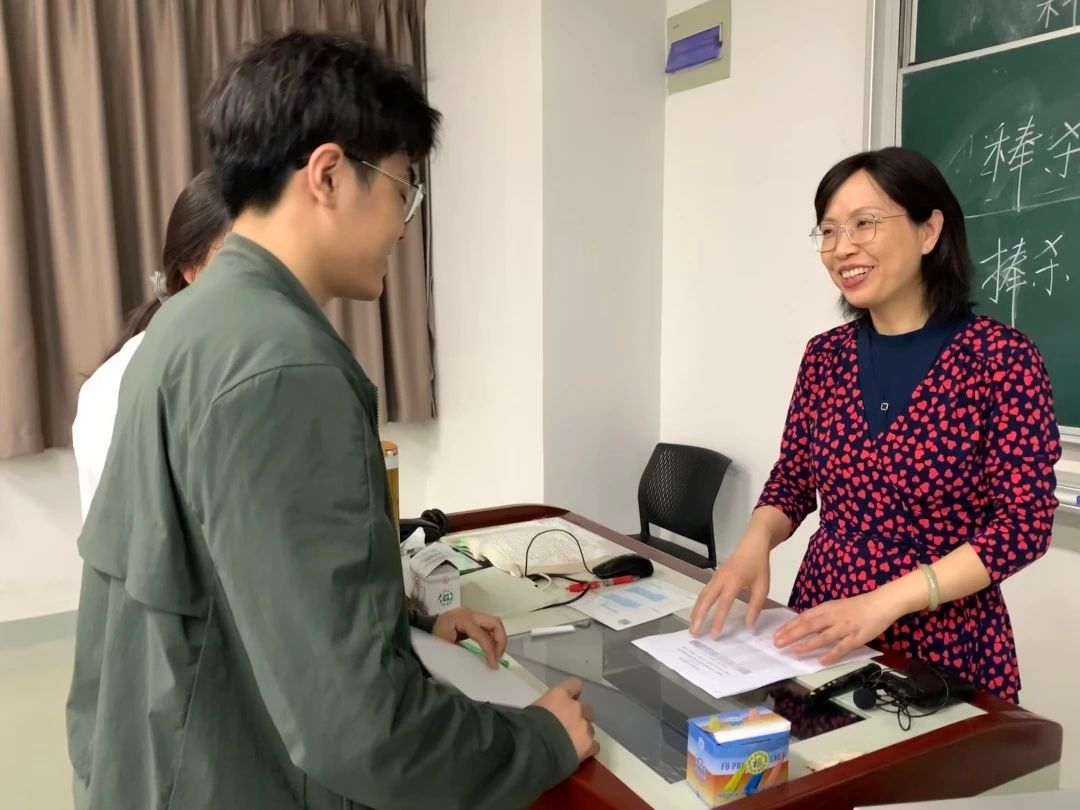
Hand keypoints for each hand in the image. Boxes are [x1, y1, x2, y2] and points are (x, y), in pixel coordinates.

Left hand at [431, 608, 507, 669]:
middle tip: (497, 659)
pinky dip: (494, 638)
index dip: (490, 651)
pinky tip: (491, 651)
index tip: (493, 666)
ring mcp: (473, 614)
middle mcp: (470, 613)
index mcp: (461, 619)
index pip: (482, 634)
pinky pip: (489, 627)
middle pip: (495, 622)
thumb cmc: (431, 639)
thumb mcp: (443, 648)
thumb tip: (478, 665)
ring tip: (495, 656)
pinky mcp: (474, 619)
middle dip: (500, 641)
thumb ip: (461, 654)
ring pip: (495, 624)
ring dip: (499, 640)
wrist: (423, 629)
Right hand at [532, 678, 597, 763]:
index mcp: (560, 695)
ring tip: (570, 743)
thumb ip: (547, 709)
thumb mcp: (534, 710)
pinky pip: (594, 745)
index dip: (573, 693)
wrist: (535, 750)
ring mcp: (585, 726)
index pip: (574, 684)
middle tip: (567, 726)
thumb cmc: (527, 727)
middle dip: (578, 716)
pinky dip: (587, 748)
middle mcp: (576, 707)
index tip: (568, 700)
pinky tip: (578, 753)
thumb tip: (547, 715)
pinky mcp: (589, 745)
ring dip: (582, 733)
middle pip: (585, 709)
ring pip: (589, 728)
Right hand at [689, 533, 770, 636]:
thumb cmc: (759, 567)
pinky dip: (699, 603)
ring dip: (696, 611)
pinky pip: (704, 591)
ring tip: (692, 626)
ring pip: (702, 595)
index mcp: (734, 582)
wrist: (752, 546)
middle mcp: (721, 579)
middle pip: (705, 600)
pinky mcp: (714, 577)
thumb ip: (755, 607)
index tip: (714, 634)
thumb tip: (749, 625)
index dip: (718, 620)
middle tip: (694, 632)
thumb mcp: (763, 587)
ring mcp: (715, 577)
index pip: (723, 604)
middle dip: (698, 617)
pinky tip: (697, 612)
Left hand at [773, 591, 897, 665]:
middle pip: (808, 627)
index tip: (776, 634)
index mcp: (826, 609)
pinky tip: (821, 661)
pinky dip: (831, 654)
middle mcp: (832, 618)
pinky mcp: (856, 638)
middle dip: (791, 635)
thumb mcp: (835, 607)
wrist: (880, 604)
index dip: (789, 626)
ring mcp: (843, 629)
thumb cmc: (857, 606)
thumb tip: (805, 625)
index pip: (803, 618)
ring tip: (793, 651)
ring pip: (822, 637)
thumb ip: (821, 616)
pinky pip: (842, 647)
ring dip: (807, 645)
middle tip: (777, 644)